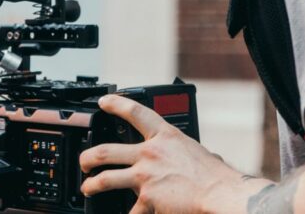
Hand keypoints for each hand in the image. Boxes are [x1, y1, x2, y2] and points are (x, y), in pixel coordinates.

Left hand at [79, 95, 268, 212]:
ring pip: (105, 179)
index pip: (135, 113)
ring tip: (87, 187)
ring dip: (91, 184)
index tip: (103, 102)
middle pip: (107, 150)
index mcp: (165, 136)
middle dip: (89, 157)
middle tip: (85, 161)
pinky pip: (128, 211)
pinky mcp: (146, 198)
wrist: (219, 194)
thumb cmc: (214, 175)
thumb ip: (179, 152)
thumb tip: (180, 158)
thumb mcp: (194, 150)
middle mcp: (151, 153)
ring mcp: (145, 176)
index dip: (116, 104)